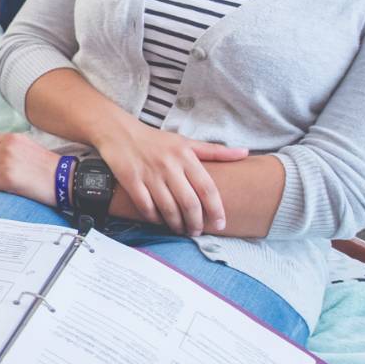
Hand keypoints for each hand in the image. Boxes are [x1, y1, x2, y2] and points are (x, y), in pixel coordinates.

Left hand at [0, 133, 62, 207]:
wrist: (64, 179)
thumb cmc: (47, 166)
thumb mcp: (27, 146)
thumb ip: (8, 146)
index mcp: (11, 138)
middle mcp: (5, 147)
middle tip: (1, 174)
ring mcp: (4, 162)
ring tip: (6, 180)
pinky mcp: (5, 178)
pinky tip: (10, 187)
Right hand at [94, 124, 247, 235]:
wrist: (119, 132)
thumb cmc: (155, 140)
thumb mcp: (186, 142)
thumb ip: (215, 151)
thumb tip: (245, 153)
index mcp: (185, 156)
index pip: (207, 188)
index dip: (216, 209)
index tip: (220, 223)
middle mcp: (169, 166)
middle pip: (189, 203)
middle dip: (196, 222)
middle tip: (197, 231)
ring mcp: (149, 174)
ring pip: (168, 208)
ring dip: (176, 224)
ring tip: (181, 230)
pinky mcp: (131, 181)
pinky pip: (146, 206)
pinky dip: (154, 218)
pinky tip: (159, 221)